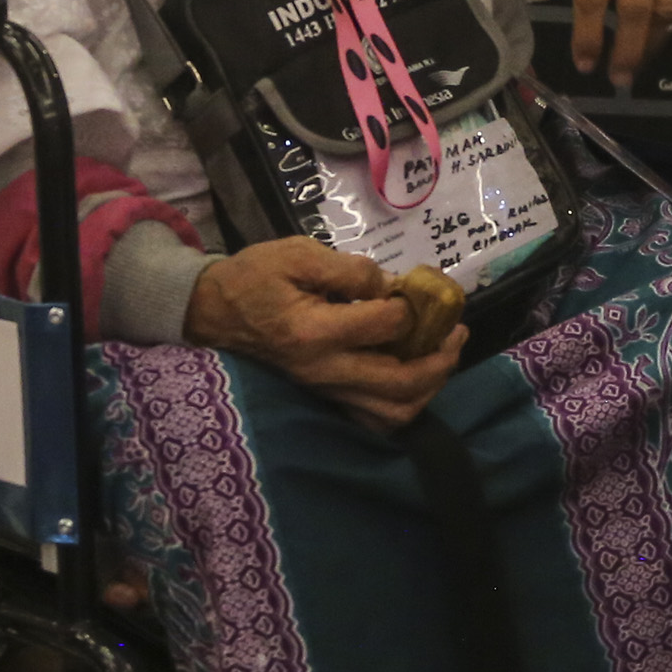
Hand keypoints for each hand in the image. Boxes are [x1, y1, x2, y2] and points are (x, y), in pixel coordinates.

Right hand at [183, 237, 459, 424]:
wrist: (213, 311)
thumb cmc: (254, 276)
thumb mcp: (297, 253)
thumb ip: (347, 269)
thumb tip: (391, 285)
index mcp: (315, 332)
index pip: (385, 326)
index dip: (412, 306)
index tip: (417, 287)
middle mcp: (324, 370)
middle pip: (400, 383)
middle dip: (440, 358)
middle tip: (457, 331)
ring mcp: (325, 390)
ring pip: (392, 412)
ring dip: (429, 387)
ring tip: (444, 356)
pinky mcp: (325, 396)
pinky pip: (374, 417)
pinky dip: (404, 403)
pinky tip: (417, 378)